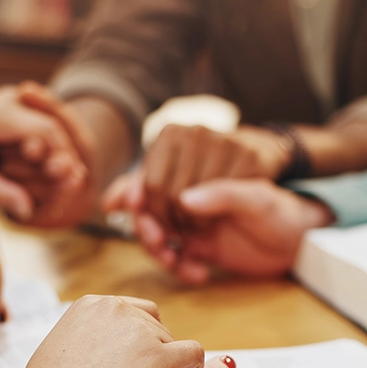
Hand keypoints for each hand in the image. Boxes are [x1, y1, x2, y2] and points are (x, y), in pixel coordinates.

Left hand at [0, 83, 87, 220]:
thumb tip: (27, 212)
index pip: (44, 131)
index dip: (63, 156)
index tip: (72, 179)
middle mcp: (8, 101)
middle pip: (53, 125)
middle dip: (66, 155)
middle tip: (76, 182)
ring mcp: (12, 100)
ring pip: (49, 122)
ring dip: (61, 149)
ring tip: (69, 176)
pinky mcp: (14, 107)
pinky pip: (39, 123)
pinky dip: (50, 145)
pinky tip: (57, 166)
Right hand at [5, 295, 205, 367]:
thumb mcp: (58, 352)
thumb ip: (82, 342)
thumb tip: (94, 350)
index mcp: (91, 305)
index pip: (135, 313)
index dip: (140, 341)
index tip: (136, 365)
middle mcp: (116, 309)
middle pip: (157, 327)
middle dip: (155, 355)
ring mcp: (139, 331)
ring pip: (175, 343)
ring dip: (171, 367)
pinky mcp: (158, 358)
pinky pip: (193, 356)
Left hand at [107, 124, 290, 231]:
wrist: (258, 158)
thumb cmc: (204, 175)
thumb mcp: (167, 180)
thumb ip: (136, 190)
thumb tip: (108, 204)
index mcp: (169, 134)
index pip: (150, 186)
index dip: (154, 215)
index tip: (161, 229)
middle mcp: (194, 131)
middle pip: (172, 194)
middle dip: (172, 223)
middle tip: (178, 236)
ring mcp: (225, 140)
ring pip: (197, 199)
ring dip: (195, 225)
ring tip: (196, 230)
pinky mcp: (252, 155)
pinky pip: (227, 198)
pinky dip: (220, 217)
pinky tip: (217, 222)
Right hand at [132, 179, 332, 283]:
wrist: (298, 244)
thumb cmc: (284, 211)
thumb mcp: (258, 199)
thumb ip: (224, 195)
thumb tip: (185, 199)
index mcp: (201, 165)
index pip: (155, 175)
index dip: (142, 192)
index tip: (137, 207)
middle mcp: (189, 190)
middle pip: (147, 207)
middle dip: (147, 228)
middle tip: (159, 244)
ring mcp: (190, 218)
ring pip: (154, 233)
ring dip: (158, 251)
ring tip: (175, 263)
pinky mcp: (194, 244)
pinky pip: (172, 256)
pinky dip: (179, 268)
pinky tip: (199, 275)